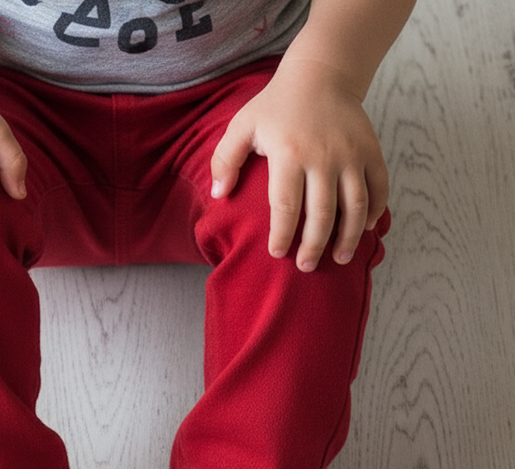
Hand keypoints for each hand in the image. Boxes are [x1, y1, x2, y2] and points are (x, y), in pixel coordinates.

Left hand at [210, 58, 387, 271]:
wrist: (321, 72)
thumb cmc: (276, 105)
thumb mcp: (243, 126)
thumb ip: (226, 160)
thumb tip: (220, 195)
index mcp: (289, 153)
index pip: (286, 205)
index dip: (283, 234)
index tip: (277, 254)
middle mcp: (323, 156)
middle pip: (322, 213)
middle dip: (314, 245)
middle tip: (306, 266)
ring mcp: (351, 154)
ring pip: (354, 205)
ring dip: (349, 236)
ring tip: (340, 258)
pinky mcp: (371, 150)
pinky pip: (379, 186)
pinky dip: (375, 210)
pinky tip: (365, 229)